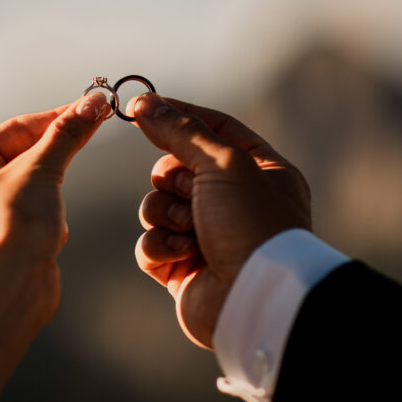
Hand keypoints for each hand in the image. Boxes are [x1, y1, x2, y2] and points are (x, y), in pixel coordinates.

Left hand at [0, 92, 110, 288]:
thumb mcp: (42, 168)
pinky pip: (41, 213)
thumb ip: (67, 134)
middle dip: (57, 151)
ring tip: (53, 205)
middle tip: (96, 123)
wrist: (10, 288)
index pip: (17, 128)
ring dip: (52, 190)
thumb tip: (92, 103)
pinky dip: (52, 218)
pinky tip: (52, 232)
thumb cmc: (11, 226)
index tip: (92, 104)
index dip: (57, 115)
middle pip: (26, 153)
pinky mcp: (12, 238)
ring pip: (36, 184)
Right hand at [131, 93, 310, 348]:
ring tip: (190, 230)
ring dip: (166, 213)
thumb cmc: (252, 224)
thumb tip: (143, 103)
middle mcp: (234, 202)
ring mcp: (206, 236)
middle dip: (174, 178)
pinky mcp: (182, 268)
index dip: (180, 115)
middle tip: (191, 191)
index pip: (215, 127)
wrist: (254, 298)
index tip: (142, 105)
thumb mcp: (222, 162)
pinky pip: (150, 242)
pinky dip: (160, 246)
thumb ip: (180, 129)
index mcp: (259, 171)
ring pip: (156, 204)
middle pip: (175, 166)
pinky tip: (182, 255)